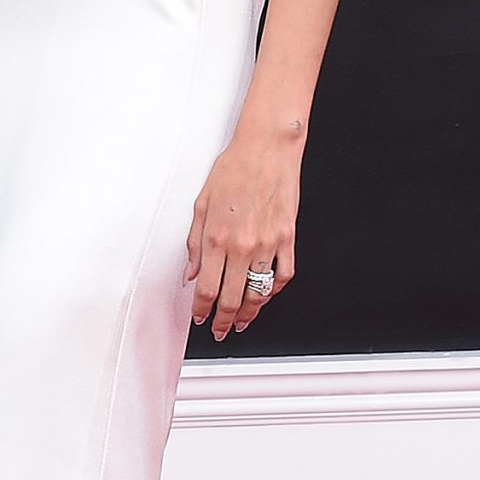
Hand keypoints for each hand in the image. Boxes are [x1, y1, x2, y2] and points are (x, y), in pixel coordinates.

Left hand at [185, 127, 299, 339]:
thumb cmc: (233, 170)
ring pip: (258, 293)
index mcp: (216, 238)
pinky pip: (283, 275)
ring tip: (241, 322)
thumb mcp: (201, 204)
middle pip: (232, 298)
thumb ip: (194, 244)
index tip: (199, 318)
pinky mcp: (287, 238)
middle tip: (219, 330)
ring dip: (248, 313)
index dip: (202, 310)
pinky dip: (274, 291)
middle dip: (223, 320)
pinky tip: (265, 296)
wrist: (267, 150)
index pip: (207, 288)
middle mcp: (242, 246)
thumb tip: (191, 274)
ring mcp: (268, 244)